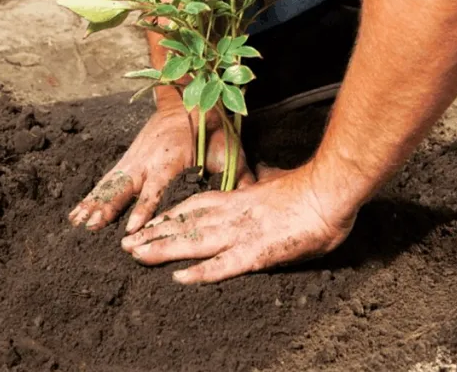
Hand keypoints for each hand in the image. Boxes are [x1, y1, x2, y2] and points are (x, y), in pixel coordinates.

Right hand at [68, 103, 252, 232]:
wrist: (189, 99)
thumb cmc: (212, 129)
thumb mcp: (230, 150)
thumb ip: (238, 178)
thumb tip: (250, 202)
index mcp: (171, 157)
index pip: (157, 187)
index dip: (145, 207)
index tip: (134, 227)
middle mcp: (147, 159)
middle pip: (125, 187)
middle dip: (110, 207)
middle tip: (94, 225)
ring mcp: (134, 159)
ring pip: (112, 184)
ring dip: (95, 203)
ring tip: (79, 223)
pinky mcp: (128, 162)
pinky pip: (107, 182)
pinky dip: (92, 197)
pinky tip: (77, 214)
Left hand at [120, 163, 357, 283]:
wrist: (329, 191)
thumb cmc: (308, 190)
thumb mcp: (278, 183)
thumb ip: (264, 184)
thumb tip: (263, 179)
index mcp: (238, 199)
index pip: (196, 207)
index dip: (170, 216)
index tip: (150, 223)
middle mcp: (232, 215)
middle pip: (186, 224)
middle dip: (155, 235)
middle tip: (128, 245)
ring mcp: (242, 233)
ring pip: (195, 242)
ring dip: (164, 249)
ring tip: (137, 256)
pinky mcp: (257, 252)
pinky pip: (224, 265)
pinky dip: (202, 272)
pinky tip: (180, 278)